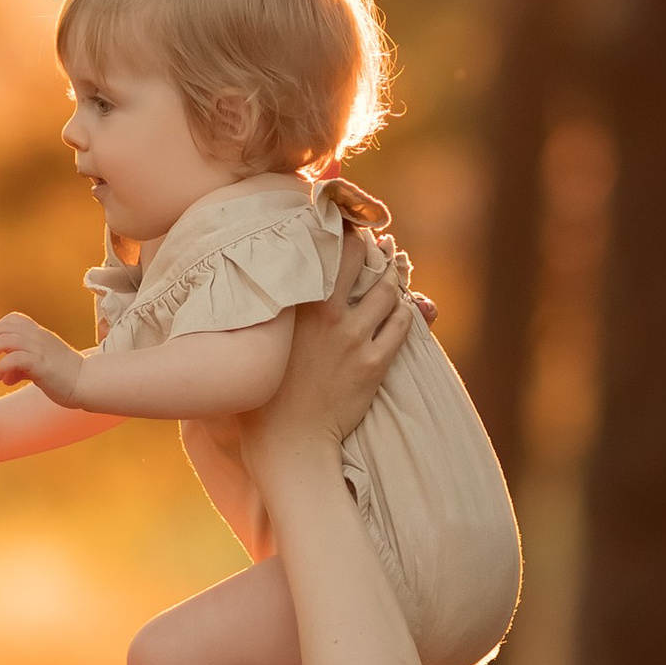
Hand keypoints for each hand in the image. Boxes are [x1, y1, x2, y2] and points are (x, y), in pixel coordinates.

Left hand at [0, 310, 84, 402]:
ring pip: (5, 340)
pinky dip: (1, 367)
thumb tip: (1, 377)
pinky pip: (14, 358)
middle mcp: (38, 337)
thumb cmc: (65, 378)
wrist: (87, 384)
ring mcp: (40, 349)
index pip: (13, 319)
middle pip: (4, 328)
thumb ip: (20, 369)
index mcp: (40, 335)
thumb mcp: (39, 369)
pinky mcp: (42, 364)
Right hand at [243, 233, 410, 471]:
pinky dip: (405, 311)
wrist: (289, 441)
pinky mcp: (374, 364)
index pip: (325, 249)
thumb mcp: (260, 341)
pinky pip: (401, 325)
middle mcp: (327, 315)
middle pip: (362, 259)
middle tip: (379, 243)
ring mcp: (354, 339)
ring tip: (394, 271)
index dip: (342, 230)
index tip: (348, 223)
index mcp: (296, 304)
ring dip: (394, 278)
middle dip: (374, 247)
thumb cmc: (264, 394)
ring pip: (388, 291)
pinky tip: (402, 308)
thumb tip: (264, 282)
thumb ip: (268, 308)